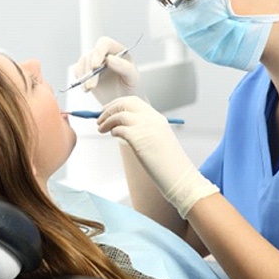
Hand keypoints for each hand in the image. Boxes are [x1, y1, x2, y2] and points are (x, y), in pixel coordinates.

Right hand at [72, 37, 144, 104]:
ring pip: (83, 62)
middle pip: (91, 54)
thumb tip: (110, 59)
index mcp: (118, 51)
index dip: (98, 52)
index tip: (96, 66)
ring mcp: (94, 61)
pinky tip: (87, 88)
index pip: (105, 43)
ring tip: (90, 88)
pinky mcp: (86, 71)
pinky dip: (80, 80)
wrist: (122, 100)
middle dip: (90, 70)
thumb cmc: (130, 87)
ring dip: (84, 76)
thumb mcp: (133, 78)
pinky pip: (77, 70)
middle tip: (92, 86)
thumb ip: (125, 67)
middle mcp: (104, 54)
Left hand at [97, 96, 218, 217]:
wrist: (179, 176)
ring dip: (106, 120)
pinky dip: (112, 130)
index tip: (109, 110)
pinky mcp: (138, 137)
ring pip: (119, 114)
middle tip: (99, 117)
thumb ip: (143, 131)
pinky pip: (119, 128)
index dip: (118, 104)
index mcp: (157, 118)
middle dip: (110, 108)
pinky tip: (112, 135)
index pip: (134, 102)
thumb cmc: (168, 164)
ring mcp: (145, 126)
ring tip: (100, 128)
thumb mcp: (157, 140)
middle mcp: (151, 118)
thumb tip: (120, 128)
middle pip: (125, 103)